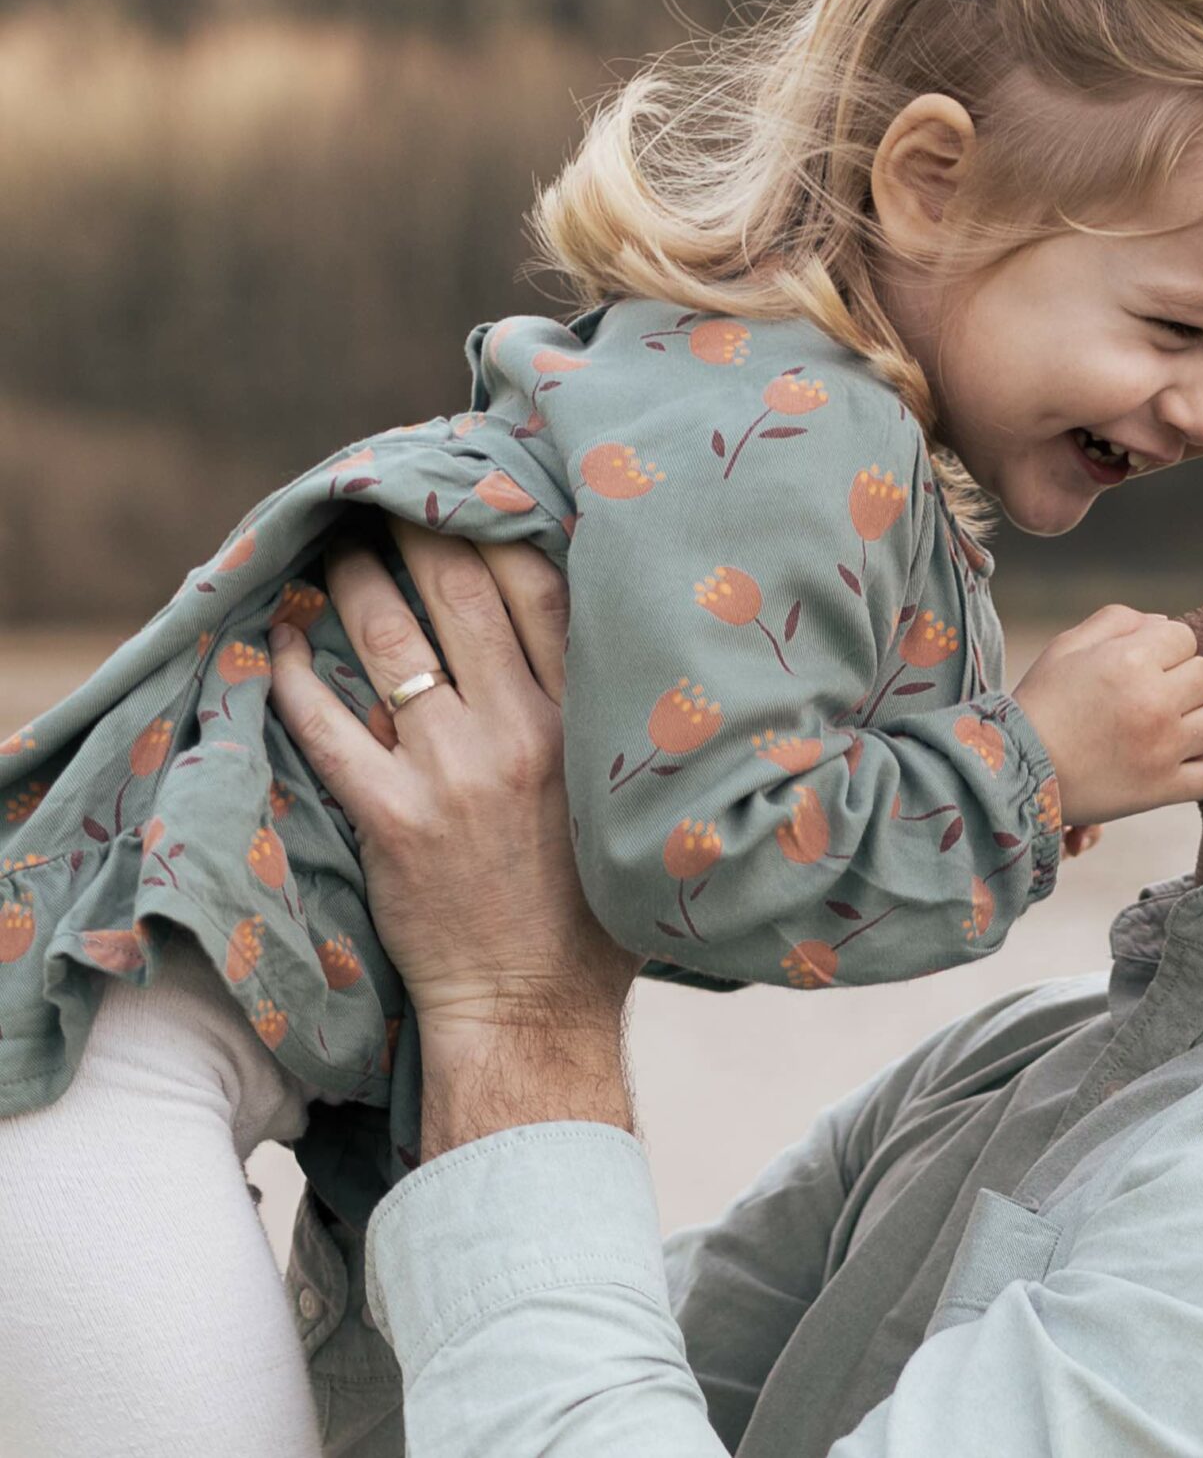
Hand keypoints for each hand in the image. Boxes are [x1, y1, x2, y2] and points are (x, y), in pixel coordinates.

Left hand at [267, 523, 638, 1154]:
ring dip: (354, 584)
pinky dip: (296, 675)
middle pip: (460, 595)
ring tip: (335, 552)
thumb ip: (606, 722)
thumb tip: (593, 640)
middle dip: (418, 530)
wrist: (536, 1009)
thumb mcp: (627, 799)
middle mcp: (524, 734)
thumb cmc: (593, 910)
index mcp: (588, 724)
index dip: (501, 528)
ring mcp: (454, 774)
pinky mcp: (392, 818)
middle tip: (387, 493)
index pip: (543, 591)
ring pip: (390, 645)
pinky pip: (328, 726)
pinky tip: (278, 643)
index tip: (472, 490)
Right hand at [1011, 606, 1202, 824]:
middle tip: (1152, 700)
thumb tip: (1163, 624)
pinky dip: (1197, 772)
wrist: (1014, 772)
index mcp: (1130, 659)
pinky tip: (1170, 765)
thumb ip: (1118, 622)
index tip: (1142, 669)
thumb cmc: (1041, 704)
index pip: (1185, 637)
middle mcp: (1154, 700)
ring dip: (1196, 725)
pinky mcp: (1163, 788)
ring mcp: (1163, 747)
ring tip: (1164, 732)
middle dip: (1184, 683)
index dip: (1165, 650)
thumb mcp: (1067, 647)